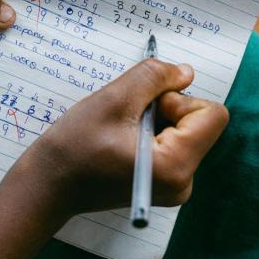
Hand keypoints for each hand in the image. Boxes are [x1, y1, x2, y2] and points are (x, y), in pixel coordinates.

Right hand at [9, 59, 229, 217]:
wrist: (48, 185)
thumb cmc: (74, 147)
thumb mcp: (114, 99)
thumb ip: (155, 77)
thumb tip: (186, 72)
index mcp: (176, 167)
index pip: (211, 114)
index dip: (179, 100)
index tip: (145, 108)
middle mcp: (183, 182)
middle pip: (198, 122)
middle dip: (165, 109)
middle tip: (126, 119)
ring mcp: (174, 186)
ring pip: (184, 129)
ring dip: (156, 119)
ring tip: (120, 130)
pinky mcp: (163, 183)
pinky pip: (172, 142)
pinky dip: (151, 132)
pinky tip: (121, 140)